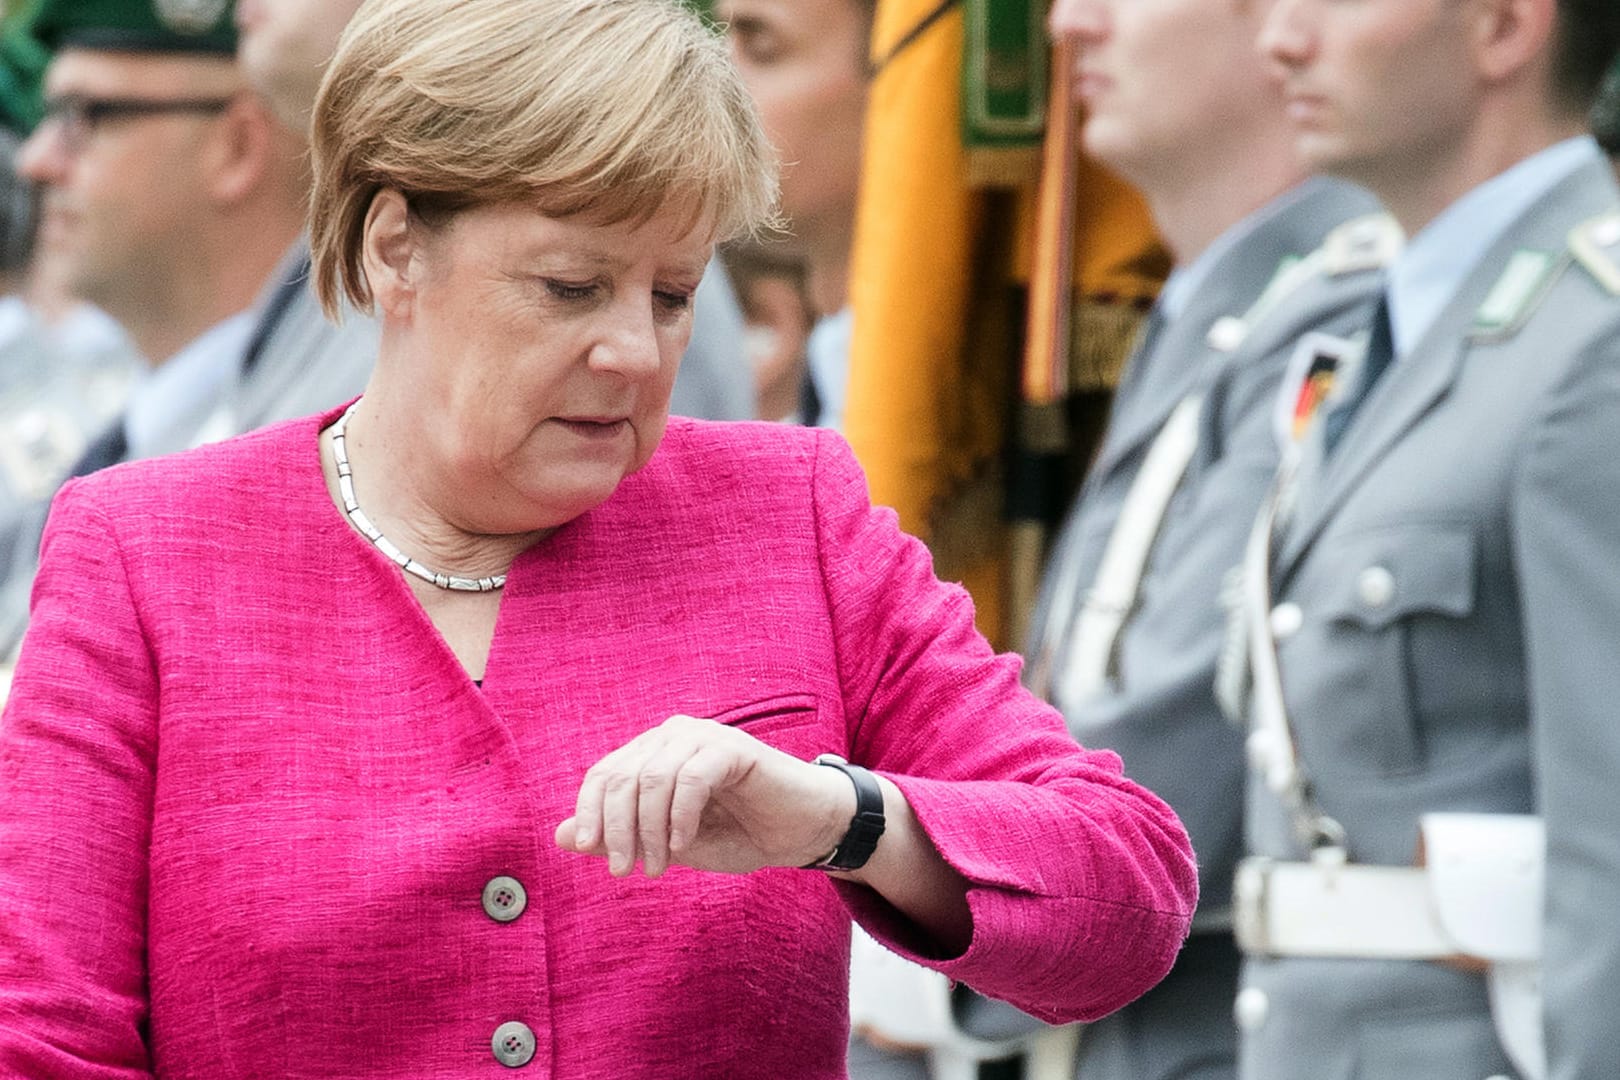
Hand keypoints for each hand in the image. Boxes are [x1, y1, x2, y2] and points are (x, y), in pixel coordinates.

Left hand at [553, 714, 853, 877]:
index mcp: (652, 753)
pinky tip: (684, 844)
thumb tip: (559, 836)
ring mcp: (703, 736)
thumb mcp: (665, 843)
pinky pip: (691, 777)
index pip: (603, 775)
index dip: (590, 814)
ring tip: (658, 866)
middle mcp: (672, 736)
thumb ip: (617, 836)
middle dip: (618, 830)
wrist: (799, 831)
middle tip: (625, 871)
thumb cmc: (735, 833)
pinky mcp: (733, 747)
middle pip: (622, 777)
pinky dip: (680, 816)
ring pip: (653, 778)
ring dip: (649, 830)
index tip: (593, 854)